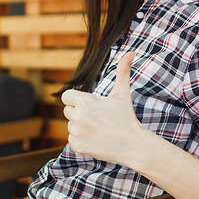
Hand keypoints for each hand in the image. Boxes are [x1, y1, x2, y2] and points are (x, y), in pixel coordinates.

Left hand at [60, 50, 149, 167]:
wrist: (132, 144)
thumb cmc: (126, 117)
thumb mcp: (122, 93)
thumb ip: (122, 71)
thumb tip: (131, 52)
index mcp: (84, 101)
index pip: (66, 96)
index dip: (77, 100)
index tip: (89, 105)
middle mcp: (77, 116)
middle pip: (68, 111)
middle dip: (79, 113)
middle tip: (98, 119)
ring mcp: (76, 132)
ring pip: (71, 126)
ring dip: (81, 127)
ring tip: (99, 130)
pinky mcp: (77, 146)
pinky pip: (72, 140)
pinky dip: (82, 140)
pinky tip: (96, 139)